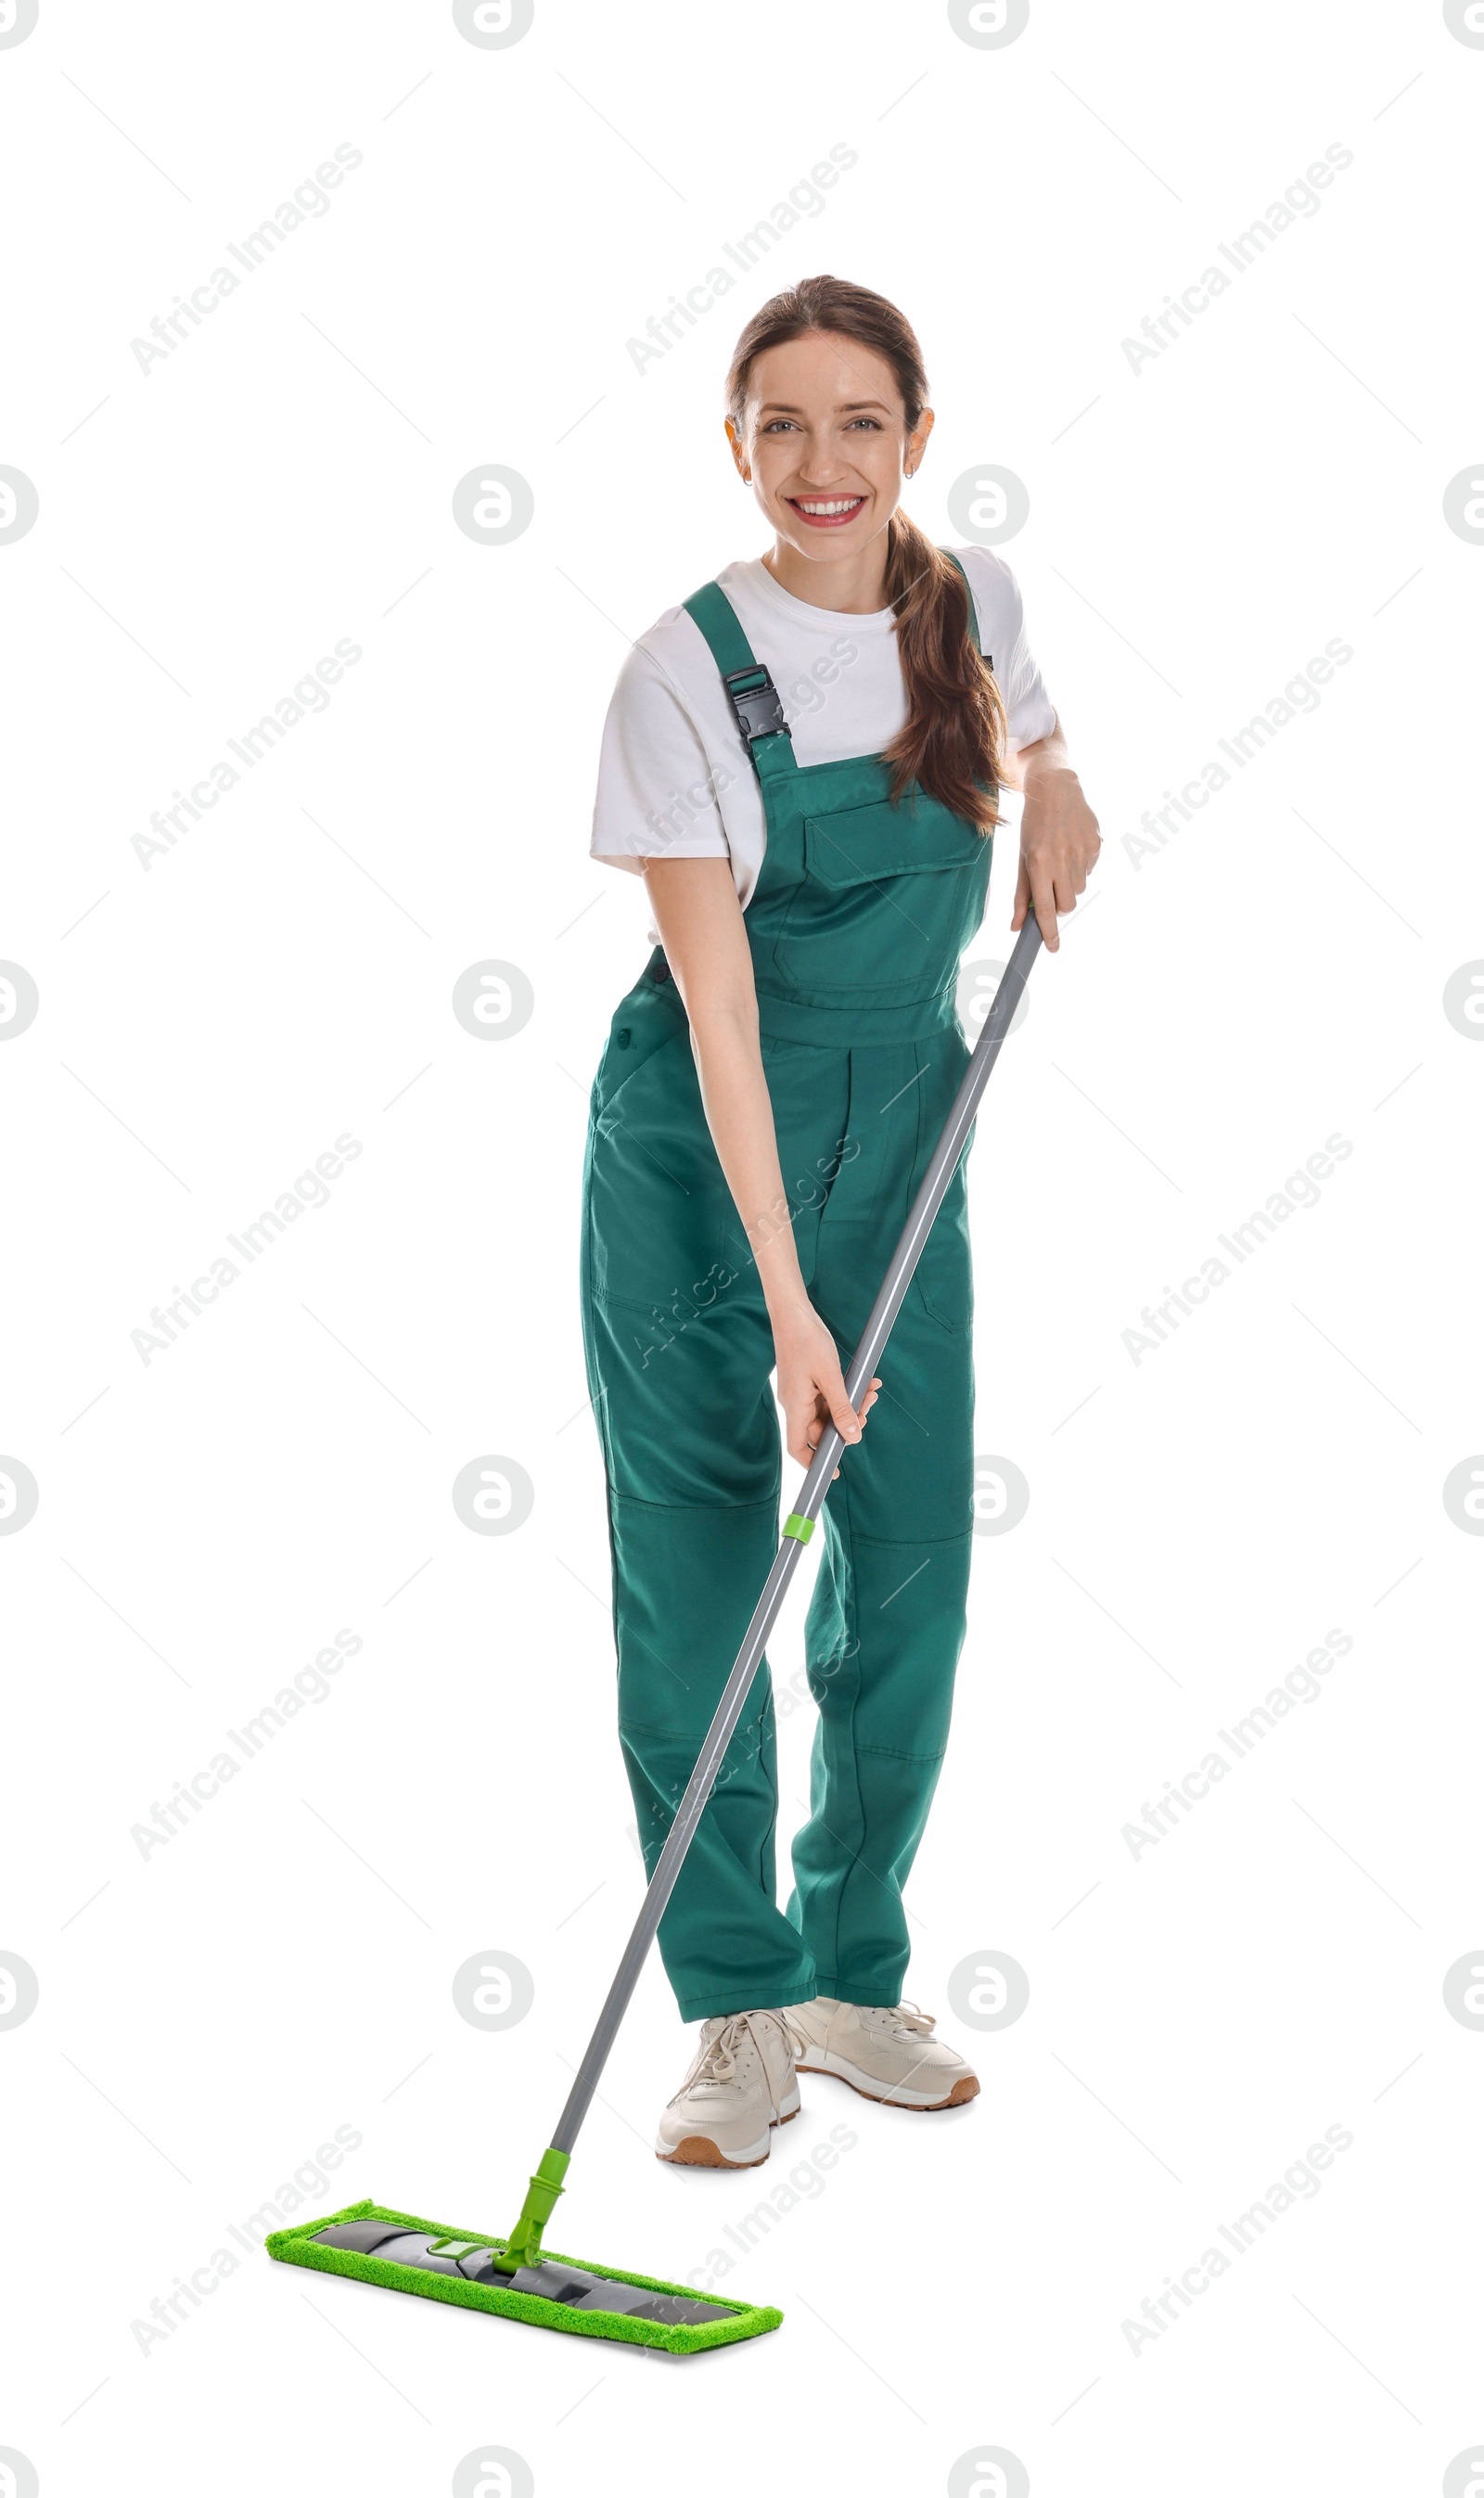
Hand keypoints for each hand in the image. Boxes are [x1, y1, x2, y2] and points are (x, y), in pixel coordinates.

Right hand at [771, 1297, 880, 1473]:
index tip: (833, 1473)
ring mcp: (802, 1392)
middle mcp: (796, 1403)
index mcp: (795, 1406)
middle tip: (867, 1409)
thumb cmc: (806, 1341)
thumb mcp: (830, 1377)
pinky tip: (864, 1384)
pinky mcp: (808, 1382)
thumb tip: (852, 1437)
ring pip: (829, 1412)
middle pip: (820, 1430)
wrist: (794, 1312)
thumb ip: (842, 1409)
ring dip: (851, 1406)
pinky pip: (829, 1397)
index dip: (813, 1463)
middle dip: (847, 1424)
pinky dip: (847, 1393)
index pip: (798, 1447)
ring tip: (870, 1392)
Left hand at [1012, 763, 1100, 952]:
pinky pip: (1089, 871)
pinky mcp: (1096, 844)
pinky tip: (1072, 847)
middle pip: (1067, 905)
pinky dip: (1080, 867)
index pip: (1046, 908)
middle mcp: (1062, 858)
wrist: (1056, 789)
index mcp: (1039, 862)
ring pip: (1079, 890)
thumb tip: (1016, 926)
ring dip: (1069, 884)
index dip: (1049, 932)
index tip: (1052, 948)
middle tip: (1052, 888)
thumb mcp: (1022, 858)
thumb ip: (1021, 894)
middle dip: (1059, 905)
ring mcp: (1082, 851)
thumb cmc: (1034, 826)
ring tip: (1061, 859)